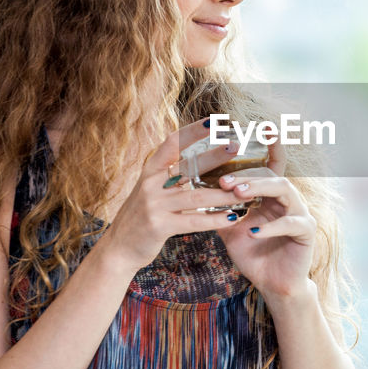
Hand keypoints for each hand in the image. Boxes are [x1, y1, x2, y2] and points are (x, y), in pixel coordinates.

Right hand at [98, 117, 245, 272]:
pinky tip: (233, 218)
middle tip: (237, 146)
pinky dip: (215, 219)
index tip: (214, 121)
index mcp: (150, 171)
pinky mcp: (159, 225)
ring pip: (197, 196)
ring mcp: (154, 204)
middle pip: (188, 166)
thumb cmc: (142, 216)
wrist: (119, 247)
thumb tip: (201, 160)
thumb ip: (170, 176)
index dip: (192, 131)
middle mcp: (151, 183)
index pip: (172, 143)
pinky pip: (194, 221)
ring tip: (248, 191)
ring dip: (225, 194)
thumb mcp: (151, 190)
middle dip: (215, 156)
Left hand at [215, 140, 316, 302]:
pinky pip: (290, 223)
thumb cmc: (253, 254)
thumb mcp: (230, 228)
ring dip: (259, 189)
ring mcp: (300, 213)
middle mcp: (288, 199)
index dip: (270, 144)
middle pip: (270, 175)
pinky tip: (252, 231)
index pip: (270, 164)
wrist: (272, 285)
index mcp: (271, 195)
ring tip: (238, 194)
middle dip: (247, 175)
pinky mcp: (307, 231)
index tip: (264, 126)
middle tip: (224, 181)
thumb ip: (220, 208)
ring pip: (284, 189)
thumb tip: (193, 190)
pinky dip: (270, 226)